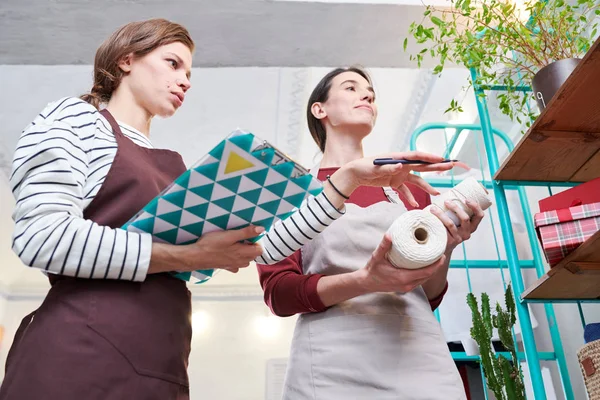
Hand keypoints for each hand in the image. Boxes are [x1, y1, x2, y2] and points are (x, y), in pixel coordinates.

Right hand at [183, 225, 264, 270]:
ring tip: (236, 245)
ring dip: (244, 254)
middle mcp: (240, 261)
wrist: (196, 256)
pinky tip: (229, 254)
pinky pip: (235, 265)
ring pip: (245, 261)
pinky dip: (235, 260)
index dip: (256, 241)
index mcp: (243, 253)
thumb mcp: (230, 235)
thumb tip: (261, 229)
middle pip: (253, 256)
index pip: (259, 250)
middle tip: (242, 238)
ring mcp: (232, 265)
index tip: (249, 235)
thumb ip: (246, 233)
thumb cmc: (212, 244)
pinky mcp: (225, 267)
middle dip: (251, 247)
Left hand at [335, 151, 464, 206]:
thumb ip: (388, 167)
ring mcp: (399, 174)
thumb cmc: (363, 167)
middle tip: (451, 166)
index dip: (430, 157)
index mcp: (398, 157)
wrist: (354, 174)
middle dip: (436, 167)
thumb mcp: (374, 167)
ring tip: (437, 193)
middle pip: (422, 166)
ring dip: (426, 187)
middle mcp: (401, 165)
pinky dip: (410, 197)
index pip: (417, 156)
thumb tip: (400, 165)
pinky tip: (415, 205)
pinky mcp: (395, 182)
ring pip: (417, 180)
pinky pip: (405, 191)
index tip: (442, 159)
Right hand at [354, 233, 446, 292]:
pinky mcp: (406, 287)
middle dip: (436, 266)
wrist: (367, 282)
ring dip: (432, 270)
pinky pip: (420, 281)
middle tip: (441, 253)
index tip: (442, 255)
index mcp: (403, 277)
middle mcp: (407, 284)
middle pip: (428, 276)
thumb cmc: (372, 270)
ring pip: (425, 279)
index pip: (426, 272)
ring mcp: (407, 287)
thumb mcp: (377, 257)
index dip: (436, 265)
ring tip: (436, 258)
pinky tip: (427, 266)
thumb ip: (383, 246)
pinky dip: (426, 274)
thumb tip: (389, 234)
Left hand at [430, 200, 483, 252]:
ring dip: (441, 214)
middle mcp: (467, 232)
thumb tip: (449, 192)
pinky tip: (430, 218)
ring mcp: (458, 238)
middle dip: (456, 208)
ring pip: (451, 224)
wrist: (442, 247)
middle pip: (465, 218)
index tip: (466, 199)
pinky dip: (436, 222)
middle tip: (446, 201)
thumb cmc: (449, 229)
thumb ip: (457, 210)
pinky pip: (443, 231)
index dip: (475, 206)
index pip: (479, 215)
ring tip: (433, 208)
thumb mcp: (457, 221)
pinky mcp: (449, 242)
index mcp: (472, 226)